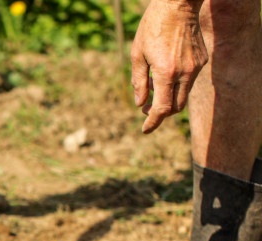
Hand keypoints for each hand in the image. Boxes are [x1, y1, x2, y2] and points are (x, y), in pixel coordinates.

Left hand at [131, 0, 207, 132]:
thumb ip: (138, 82)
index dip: (153, 122)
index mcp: (167, 73)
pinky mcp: (202, 60)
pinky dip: (176, 84)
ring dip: (168, 97)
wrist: (178, 5)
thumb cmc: (153, 27)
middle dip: (160, 113)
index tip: (145, 129)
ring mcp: (196, 67)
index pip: (162, 109)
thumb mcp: (137, 54)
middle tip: (146, 108)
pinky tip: (164, 72)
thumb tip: (140, 104)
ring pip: (183, 95)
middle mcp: (185, 73)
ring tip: (152, 84)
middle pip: (175, 107)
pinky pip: (189, 80)